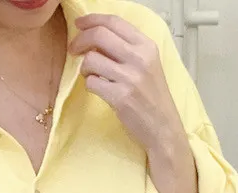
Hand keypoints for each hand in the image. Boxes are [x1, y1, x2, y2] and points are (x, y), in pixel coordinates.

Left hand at [69, 14, 186, 153]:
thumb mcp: (148, 65)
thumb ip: (127, 49)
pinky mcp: (120, 97)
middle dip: (80, 40)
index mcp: (146, 46)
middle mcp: (139, 58)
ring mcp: (129, 78)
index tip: (80, 23)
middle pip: (99, 35)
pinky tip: (99, 89)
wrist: (163, 128)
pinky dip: (90, 85)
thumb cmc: (153, 98)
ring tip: (91, 75)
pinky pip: (92, 83)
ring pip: (91, 60)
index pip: (114, 22)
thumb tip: (97, 38)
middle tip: (74, 49)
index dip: (92, 19)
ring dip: (85, 68)